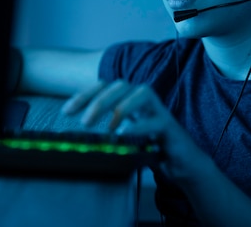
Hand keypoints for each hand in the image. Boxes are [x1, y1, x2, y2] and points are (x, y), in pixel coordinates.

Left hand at [62, 79, 212, 182]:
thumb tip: (76, 137)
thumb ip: (105, 132)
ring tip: (109, 127)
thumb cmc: (152, 149)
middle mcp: (144, 101)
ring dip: (122, 106)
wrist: (183, 165)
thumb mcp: (123, 138)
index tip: (67, 111)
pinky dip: (139, 126)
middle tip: (85, 123)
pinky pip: (156, 121)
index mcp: (129, 101)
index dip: (84, 94)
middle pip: (121, 85)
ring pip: (142, 92)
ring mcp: (159, 112)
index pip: (105, 86)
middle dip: (100, 100)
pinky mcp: (170, 128)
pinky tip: (124, 134)